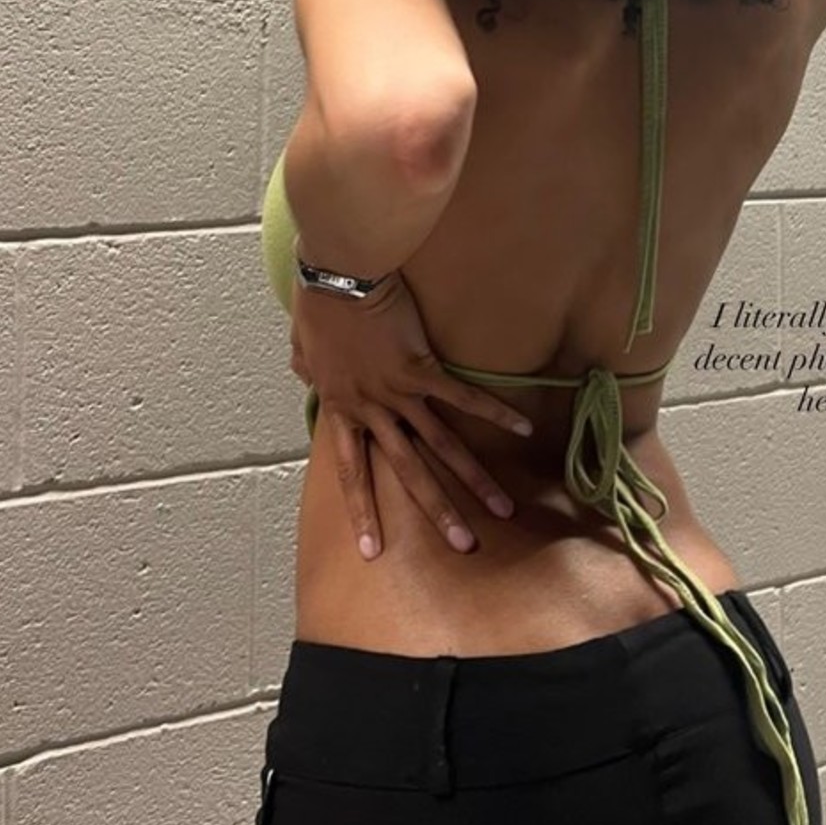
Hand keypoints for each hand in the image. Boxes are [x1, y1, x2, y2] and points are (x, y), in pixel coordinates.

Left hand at [289, 269, 534, 559]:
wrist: (337, 272)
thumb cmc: (317, 301)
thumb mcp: (301, 343)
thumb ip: (307, 366)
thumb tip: (305, 371)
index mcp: (342, 408)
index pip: (352, 473)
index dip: (363, 511)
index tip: (372, 552)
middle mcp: (371, 409)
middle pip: (407, 472)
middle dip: (437, 511)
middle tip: (462, 546)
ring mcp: (398, 390)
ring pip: (440, 445)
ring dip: (473, 478)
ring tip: (502, 507)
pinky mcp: (422, 366)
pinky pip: (462, 396)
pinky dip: (494, 413)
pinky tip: (523, 431)